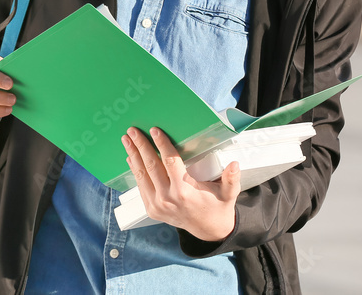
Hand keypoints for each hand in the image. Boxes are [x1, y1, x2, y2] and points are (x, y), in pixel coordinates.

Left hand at [121, 126, 239, 241]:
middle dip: (141, 146)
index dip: (162, 145)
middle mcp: (168, 198)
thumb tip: (234, 164)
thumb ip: (231, 178)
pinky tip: (131, 157)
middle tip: (132, 130)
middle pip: (151, 166)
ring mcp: (157, 205)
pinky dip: (135, 170)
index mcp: (185, 191)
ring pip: (142, 175)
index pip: (170, 162)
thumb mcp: (228, 193)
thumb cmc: (218, 206)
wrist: (208, 231)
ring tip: (126, 140)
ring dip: (133, 155)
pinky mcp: (151, 209)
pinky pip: (140, 186)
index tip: (154, 130)